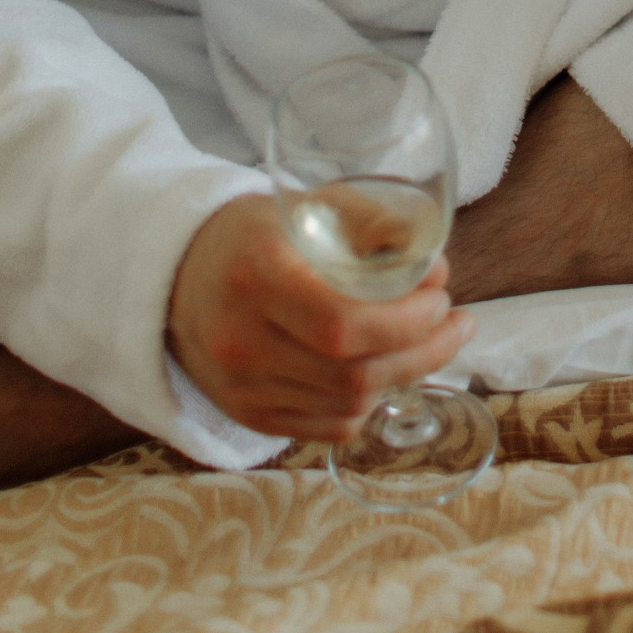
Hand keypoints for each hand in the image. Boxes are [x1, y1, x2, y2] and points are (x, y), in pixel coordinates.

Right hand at [167, 193, 474, 438]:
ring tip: (433, 343)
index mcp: (257, 276)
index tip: (441, 295)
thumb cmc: (252, 234)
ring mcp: (242, 388)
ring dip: (405, 377)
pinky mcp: (248, 415)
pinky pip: (326, 427)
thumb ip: (368, 221)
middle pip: (352, 373)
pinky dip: (366, 404)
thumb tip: (431, 259)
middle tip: (457, 321)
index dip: (405, 320)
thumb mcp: (305, 205)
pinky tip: (384, 372)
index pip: (342, 324)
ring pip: (346, 406)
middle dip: (423, 350)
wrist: (175, 276)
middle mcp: (243, 341)